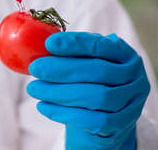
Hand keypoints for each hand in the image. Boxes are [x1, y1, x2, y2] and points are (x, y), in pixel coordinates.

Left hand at [27, 32, 149, 149]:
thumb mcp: (85, 61)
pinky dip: (64, 113)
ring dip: (59, 92)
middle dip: (61, 70)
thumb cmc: (90, 79)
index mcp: (123, 54)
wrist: (106, 113)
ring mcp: (131, 101)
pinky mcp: (121, 123)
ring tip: (34, 89)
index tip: (48, 43)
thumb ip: (69, 54)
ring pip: (95, 97)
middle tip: (35, 68)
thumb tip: (38, 48)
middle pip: (97, 72)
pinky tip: (43, 106)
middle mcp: (133, 76)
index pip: (99, 45)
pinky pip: (91, 120)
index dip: (74, 44)